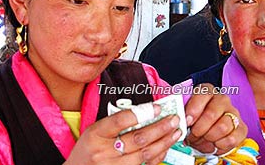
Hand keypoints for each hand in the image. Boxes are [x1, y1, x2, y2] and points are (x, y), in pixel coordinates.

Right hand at [65, 106, 181, 164]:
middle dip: (160, 128)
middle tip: (174, 119)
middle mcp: (103, 152)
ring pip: (144, 154)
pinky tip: (166, 146)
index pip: (119, 121)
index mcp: (95, 134)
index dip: (141, 113)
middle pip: (137, 138)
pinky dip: (158, 156)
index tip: (157, 107)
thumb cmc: (88, 150)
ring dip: (164, 142)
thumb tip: (147, 112)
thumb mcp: (95, 131)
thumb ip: (116, 123)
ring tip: (175, 132)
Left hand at [184, 83, 247, 154]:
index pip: (202, 94)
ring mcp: (233, 113)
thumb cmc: (195, 119)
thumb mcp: (185, 112)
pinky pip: (232, 139)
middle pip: (211, 114)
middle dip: (199, 129)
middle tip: (193, 135)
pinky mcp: (241, 128)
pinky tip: (214, 143)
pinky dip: (220, 145)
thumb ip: (181, 111)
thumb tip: (178, 118)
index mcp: (207, 91)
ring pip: (222, 127)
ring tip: (202, 140)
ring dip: (209, 138)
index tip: (187, 121)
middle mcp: (222, 99)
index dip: (193, 109)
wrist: (207, 131)